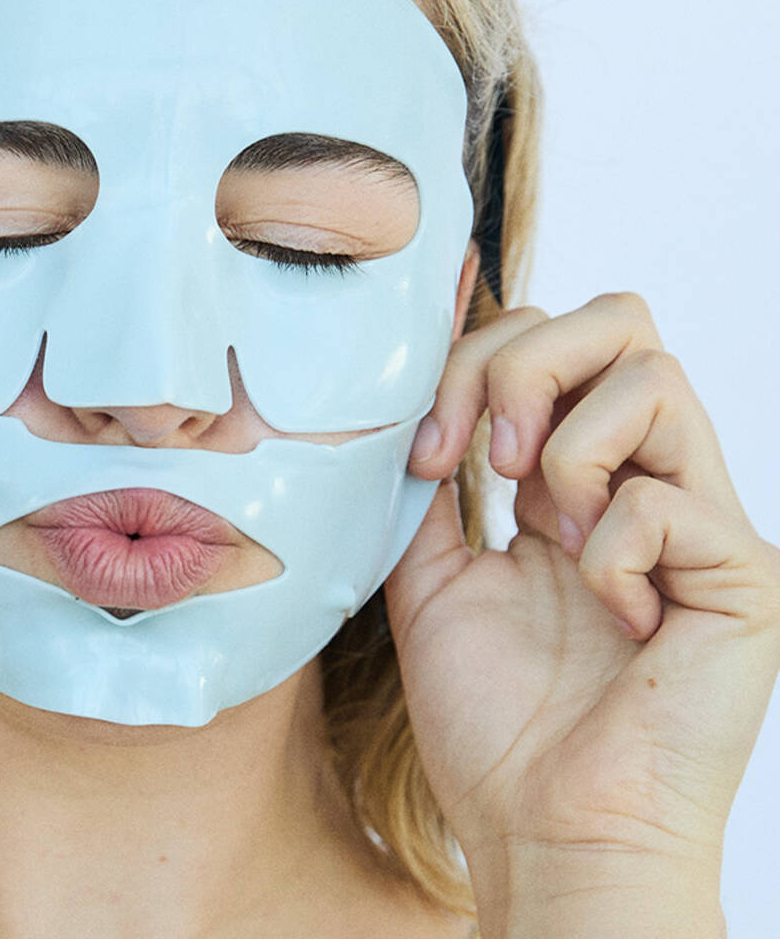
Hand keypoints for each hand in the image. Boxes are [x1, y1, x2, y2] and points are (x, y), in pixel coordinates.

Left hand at [385, 293, 779, 926]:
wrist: (544, 831)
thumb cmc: (494, 719)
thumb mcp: (431, 574)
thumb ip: (429, 485)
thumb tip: (406, 396)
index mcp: (576, 477)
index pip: (547, 340)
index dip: (470, 362)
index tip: (425, 453)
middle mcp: (644, 481)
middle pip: (616, 318)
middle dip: (521, 364)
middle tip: (484, 462)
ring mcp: (699, 520)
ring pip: (653, 373)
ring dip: (565, 446)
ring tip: (548, 530)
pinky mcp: (742, 575)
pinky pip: (669, 497)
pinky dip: (609, 548)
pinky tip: (612, 612)